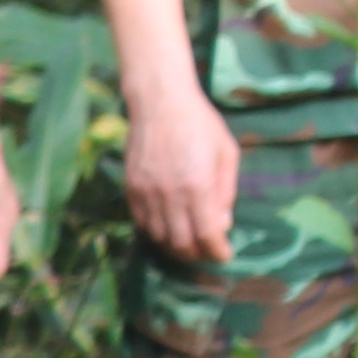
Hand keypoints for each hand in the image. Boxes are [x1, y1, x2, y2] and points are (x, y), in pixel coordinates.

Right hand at [122, 71, 243, 267]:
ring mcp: (147, 193)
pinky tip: (168, 228)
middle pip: (182, 243)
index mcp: (198, 186)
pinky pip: (142, 223)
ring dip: (176, 246)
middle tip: (207, 252)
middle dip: (198, 254)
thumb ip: (226, 192)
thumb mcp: (226, 153)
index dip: (217, 251)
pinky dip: (156, 233)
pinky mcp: (131, 188)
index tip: (224, 256)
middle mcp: (170, 195)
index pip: (207, 235)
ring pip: (160, 237)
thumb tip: (223, 223)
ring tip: (189, 244)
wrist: (160, 102)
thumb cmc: (200, 123)